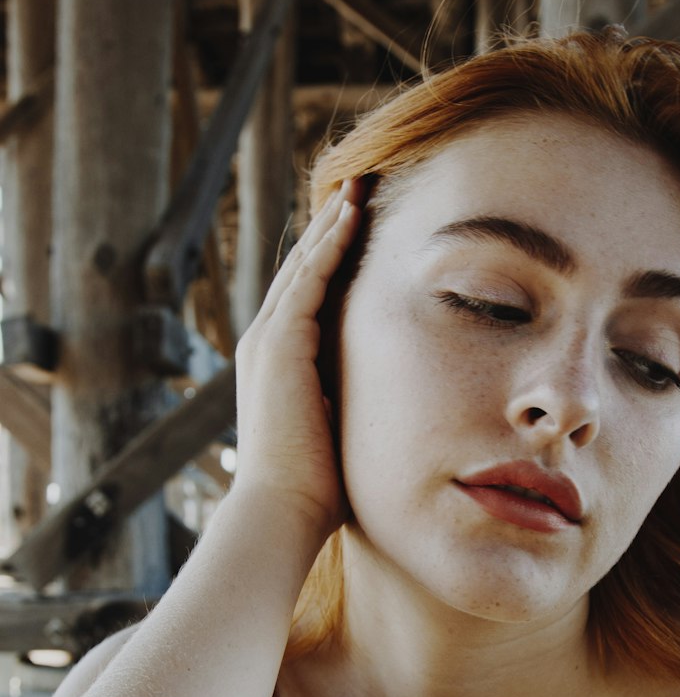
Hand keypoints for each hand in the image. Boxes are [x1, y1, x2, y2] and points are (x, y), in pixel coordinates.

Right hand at [232, 178, 366, 547]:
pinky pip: (308, 280)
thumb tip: (395, 404)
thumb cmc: (319, 489)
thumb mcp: (341, 432)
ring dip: (332, 224)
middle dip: (330, 229)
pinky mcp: (279, 343)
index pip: (308, 298)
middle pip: (302, 270)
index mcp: (280, 366)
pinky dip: (329, 245)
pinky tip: (351, 216)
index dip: (332, 261)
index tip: (360, 229)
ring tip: (358, 187)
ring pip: (304, 265)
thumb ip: (356, 406)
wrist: (283, 509)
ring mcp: (268, 341)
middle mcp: (267, 344)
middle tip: (358, 188)